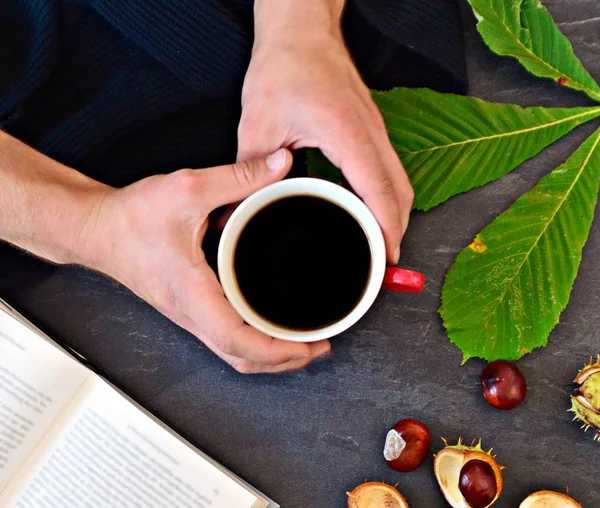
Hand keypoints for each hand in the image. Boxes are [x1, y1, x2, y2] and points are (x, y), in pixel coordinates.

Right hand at [87, 149, 330, 372]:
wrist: (94, 229)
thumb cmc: (131, 216)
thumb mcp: (188, 188)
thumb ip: (239, 177)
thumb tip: (281, 165)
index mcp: (192, 293)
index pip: (237, 341)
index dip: (276, 351)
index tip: (308, 346)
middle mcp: (190, 313)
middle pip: (241, 359)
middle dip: (284, 360)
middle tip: (319, 346)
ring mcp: (188, 315)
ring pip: (232, 354)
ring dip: (269, 355)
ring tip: (302, 342)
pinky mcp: (187, 309)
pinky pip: (223, 338)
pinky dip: (252, 341)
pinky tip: (269, 324)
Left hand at [239, 1, 413, 263]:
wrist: (301, 29)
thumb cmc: (283, 68)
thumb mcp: (258, 124)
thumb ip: (249, 172)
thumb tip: (232, 215)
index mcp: (348, 134)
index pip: (380, 191)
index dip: (387, 230)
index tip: (387, 259)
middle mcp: (372, 133)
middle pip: (402, 192)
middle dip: (397, 231)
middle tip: (382, 263)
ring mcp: (377, 129)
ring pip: (401, 181)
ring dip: (395, 214)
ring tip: (379, 245)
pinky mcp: (371, 128)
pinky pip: (391, 169)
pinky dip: (388, 196)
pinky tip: (370, 211)